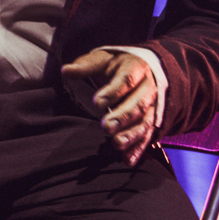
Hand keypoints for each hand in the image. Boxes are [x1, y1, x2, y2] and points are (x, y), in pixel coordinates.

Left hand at [61, 48, 157, 165]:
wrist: (142, 70)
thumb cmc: (115, 65)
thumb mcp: (101, 59)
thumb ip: (85, 66)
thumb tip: (65, 70)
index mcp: (136, 68)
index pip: (126, 79)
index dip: (113, 91)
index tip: (96, 102)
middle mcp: (149, 88)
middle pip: (139, 103)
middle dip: (123, 116)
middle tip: (106, 127)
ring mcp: (153, 106)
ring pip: (145, 122)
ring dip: (132, 134)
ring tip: (116, 144)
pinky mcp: (152, 121)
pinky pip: (148, 135)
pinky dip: (139, 148)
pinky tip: (128, 160)